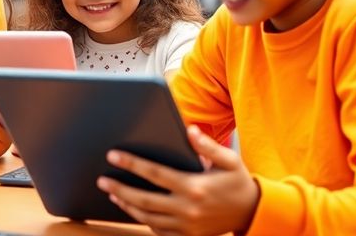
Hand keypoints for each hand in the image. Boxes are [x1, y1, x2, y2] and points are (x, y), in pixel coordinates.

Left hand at [97, 126, 259, 234]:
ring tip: (112, 193)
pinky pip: (159, 230)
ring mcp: (186, 226)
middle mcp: (187, 208)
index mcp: (194, 186)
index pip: (155, 174)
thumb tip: (189, 130)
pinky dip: (143, 220)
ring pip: (147, 217)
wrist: (253, 212)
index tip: (113, 155)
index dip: (132, 164)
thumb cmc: (238, 182)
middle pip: (144, 199)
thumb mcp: (228, 159)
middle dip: (119, 188)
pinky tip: (133, 209)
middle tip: (102, 179)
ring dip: (127, 205)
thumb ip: (207, 145)